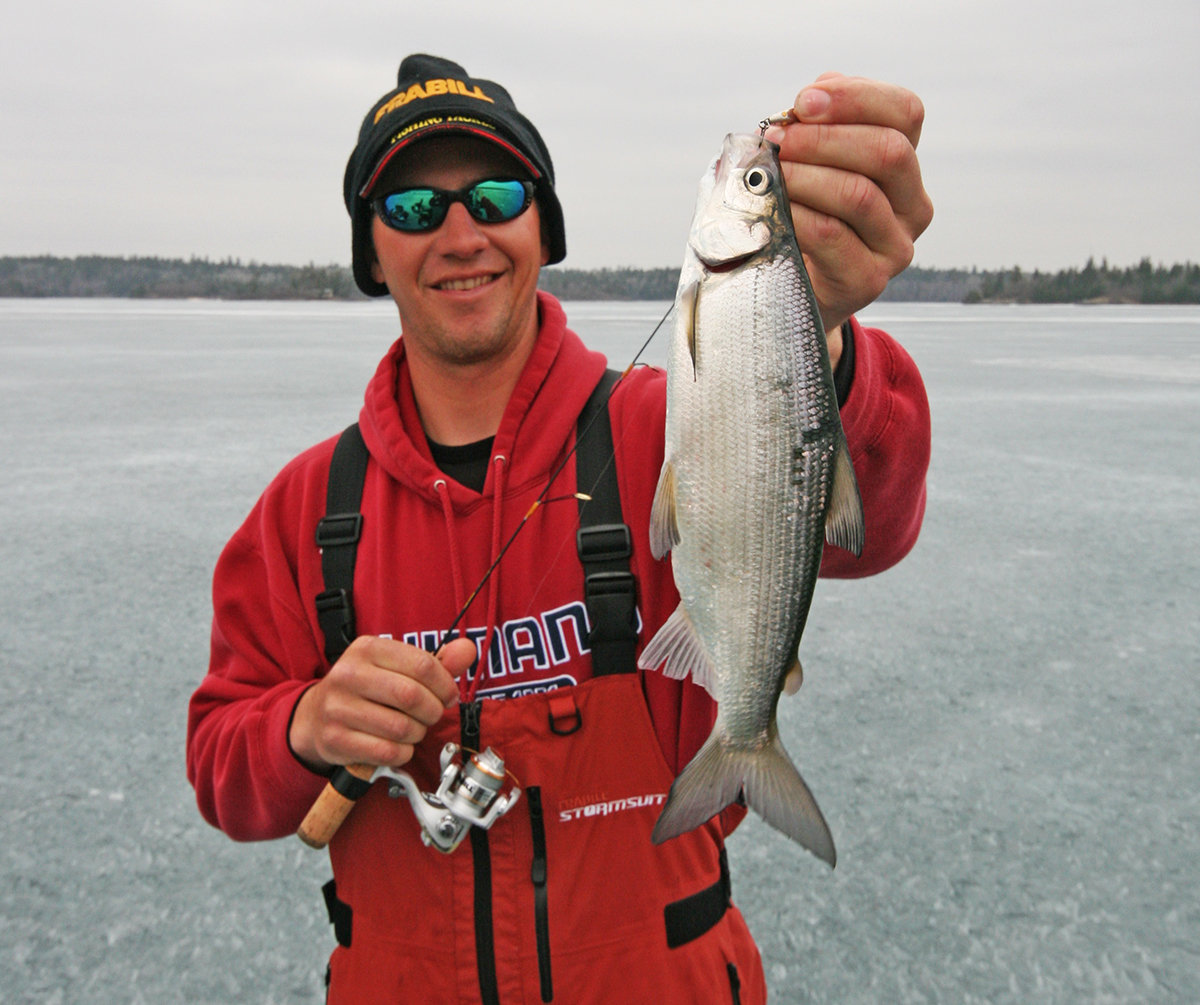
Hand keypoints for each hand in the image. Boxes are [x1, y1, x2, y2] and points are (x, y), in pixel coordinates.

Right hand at [289, 635, 476, 772]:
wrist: (317, 716)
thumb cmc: (367, 689)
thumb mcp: (396, 666)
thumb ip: (437, 661)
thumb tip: (467, 650)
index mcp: (367, 649)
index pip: (422, 664)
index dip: (445, 684)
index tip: (448, 695)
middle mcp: (348, 674)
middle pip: (412, 696)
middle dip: (432, 711)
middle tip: (431, 715)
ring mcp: (338, 707)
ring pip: (402, 727)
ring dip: (418, 733)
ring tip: (412, 729)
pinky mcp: (335, 739)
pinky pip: (387, 752)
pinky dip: (402, 752)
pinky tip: (397, 745)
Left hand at [766, 73, 933, 345]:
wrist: (792, 290)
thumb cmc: (799, 218)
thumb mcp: (812, 164)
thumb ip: (819, 125)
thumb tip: (813, 96)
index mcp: (905, 167)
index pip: (906, 113)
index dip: (856, 96)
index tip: (803, 100)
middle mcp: (914, 205)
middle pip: (887, 151)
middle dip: (824, 138)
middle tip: (778, 139)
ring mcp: (896, 246)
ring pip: (859, 194)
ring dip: (807, 176)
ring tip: (771, 173)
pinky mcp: (868, 280)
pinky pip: (831, 235)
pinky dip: (797, 214)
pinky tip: (774, 208)